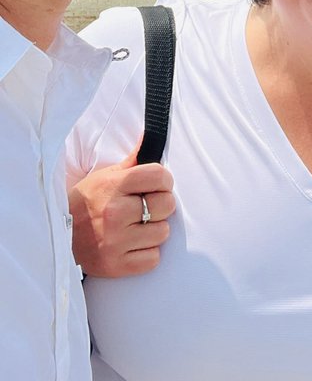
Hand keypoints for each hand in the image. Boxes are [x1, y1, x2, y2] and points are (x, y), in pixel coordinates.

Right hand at [68, 144, 175, 277]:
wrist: (56, 237)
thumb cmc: (85, 202)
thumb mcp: (104, 176)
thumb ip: (132, 160)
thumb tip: (150, 135)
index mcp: (113, 186)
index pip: (160, 176)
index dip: (163, 180)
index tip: (156, 186)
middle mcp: (115, 213)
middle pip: (167, 204)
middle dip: (161, 204)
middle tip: (147, 207)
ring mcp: (115, 242)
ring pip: (163, 232)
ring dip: (155, 230)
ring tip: (138, 227)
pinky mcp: (115, 266)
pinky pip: (153, 259)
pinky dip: (147, 253)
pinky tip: (133, 245)